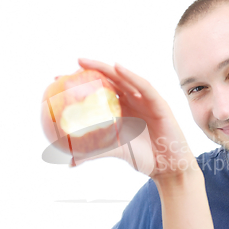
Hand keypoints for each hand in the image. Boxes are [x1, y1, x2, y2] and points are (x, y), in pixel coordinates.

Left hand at [75, 59, 197, 179]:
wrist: (168, 167)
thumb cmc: (145, 158)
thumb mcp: (116, 152)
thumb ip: (95, 153)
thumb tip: (70, 162)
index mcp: (122, 110)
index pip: (100, 91)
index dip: (82, 84)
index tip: (59, 80)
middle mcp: (133, 101)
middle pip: (111, 80)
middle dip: (91, 69)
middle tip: (72, 64)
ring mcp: (146, 100)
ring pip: (125, 78)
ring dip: (107, 68)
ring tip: (87, 62)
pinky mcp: (159, 103)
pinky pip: (144, 86)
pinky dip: (131, 76)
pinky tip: (118, 68)